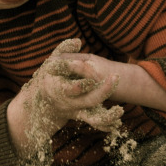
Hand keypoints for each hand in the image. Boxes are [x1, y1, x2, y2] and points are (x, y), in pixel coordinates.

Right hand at [6, 39, 123, 155]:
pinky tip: (117, 124)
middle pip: (88, 100)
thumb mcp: (52, 61)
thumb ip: (63, 50)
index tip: (92, 79)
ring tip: (120, 110)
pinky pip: (96, 122)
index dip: (80, 85)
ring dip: (107, 117)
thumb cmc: (49, 76)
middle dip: (103, 91)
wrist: (45, 99)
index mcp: (58, 89)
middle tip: (115, 77)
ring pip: (93, 118)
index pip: (69, 89)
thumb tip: (77, 41)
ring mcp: (77, 111)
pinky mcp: (84, 115)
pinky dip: (106, 125)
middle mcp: (68, 103)